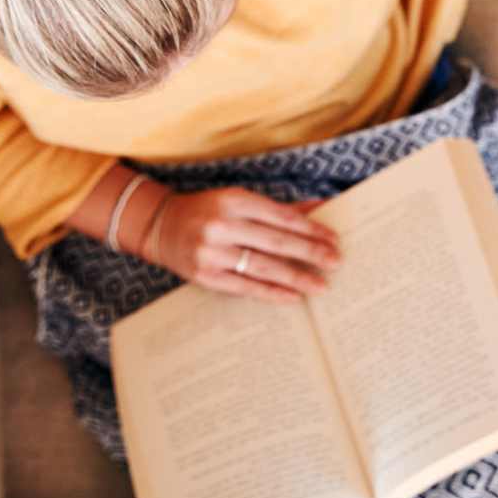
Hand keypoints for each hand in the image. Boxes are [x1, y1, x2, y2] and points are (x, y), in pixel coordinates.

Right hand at [144, 188, 340, 302]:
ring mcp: (212, 252)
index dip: (310, 228)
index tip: (333, 238)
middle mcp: (222, 225)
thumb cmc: (208, 211)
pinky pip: (245, 287)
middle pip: (276, 242)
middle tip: (336, 262)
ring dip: (296, 277)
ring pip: (263, 267)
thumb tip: (319, 207)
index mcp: (233, 200)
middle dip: (310, 253)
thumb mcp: (238, 200)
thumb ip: (277, 207)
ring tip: (321, 285)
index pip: (281, 216)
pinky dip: (272, 293)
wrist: (161, 226)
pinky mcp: (205, 276)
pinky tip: (293, 296)